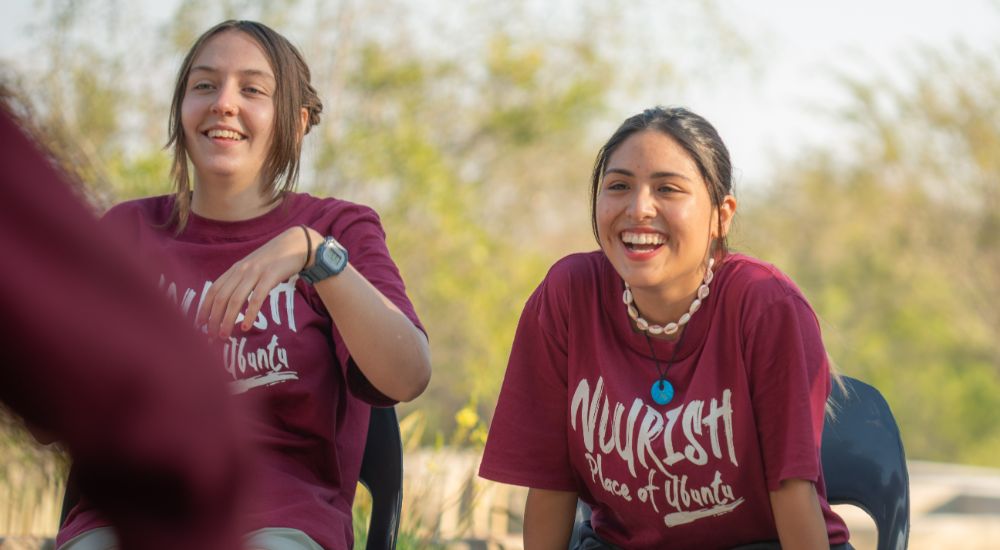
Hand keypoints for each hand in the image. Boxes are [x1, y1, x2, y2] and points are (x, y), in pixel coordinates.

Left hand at [195, 225, 316, 338]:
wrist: (296, 244)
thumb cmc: (275, 260)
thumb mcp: (254, 267)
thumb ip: (242, 280)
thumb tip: (230, 301)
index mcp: (235, 269)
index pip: (214, 290)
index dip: (204, 308)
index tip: (199, 325)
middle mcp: (241, 270)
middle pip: (221, 298)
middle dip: (213, 319)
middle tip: (210, 337)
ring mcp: (256, 272)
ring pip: (235, 299)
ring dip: (227, 320)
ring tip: (224, 336)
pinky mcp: (271, 276)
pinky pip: (257, 297)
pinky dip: (250, 313)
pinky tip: (246, 326)